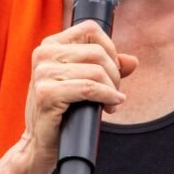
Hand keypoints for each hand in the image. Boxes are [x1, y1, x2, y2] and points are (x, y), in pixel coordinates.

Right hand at [23, 20, 138, 169]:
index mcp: (50, 45)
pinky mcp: (46, 93)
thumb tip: (132, 61)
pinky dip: (107, 96)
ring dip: (112, 88)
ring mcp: (42, 73)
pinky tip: (111, 105)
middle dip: (114, 74)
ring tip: (111, 102)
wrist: (40, 143)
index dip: (110, 48)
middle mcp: (43, 54)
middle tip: (114, 92)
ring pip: (96, 71)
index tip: (113, 70)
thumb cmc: (62, 111)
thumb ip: (108, 68)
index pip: (90, 29)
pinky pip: (89, 88)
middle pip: (97, 52)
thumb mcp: (84, 82)